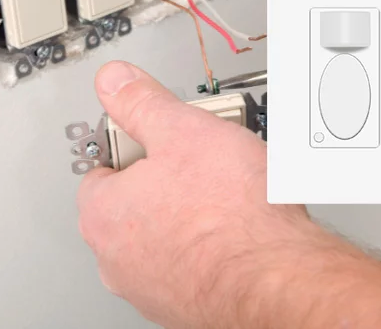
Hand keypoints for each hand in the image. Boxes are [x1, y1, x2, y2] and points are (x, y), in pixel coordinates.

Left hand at [77, 61, 309, 327]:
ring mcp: (149, 285)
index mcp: (104, 213)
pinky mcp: (184, 301)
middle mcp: (117, 257)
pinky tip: (230, 226)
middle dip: (163, 179)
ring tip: (220, 194)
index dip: (136, 146)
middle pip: (133, 199)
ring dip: (184, 211)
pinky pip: (186, 257)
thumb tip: (114, 80)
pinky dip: (202, 241)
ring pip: (161, 229)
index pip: (103, 167)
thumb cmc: (232, 214)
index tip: (161, 141)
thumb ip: (140, 102)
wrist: (277, 275)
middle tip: (197, 165)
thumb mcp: (182, 131)